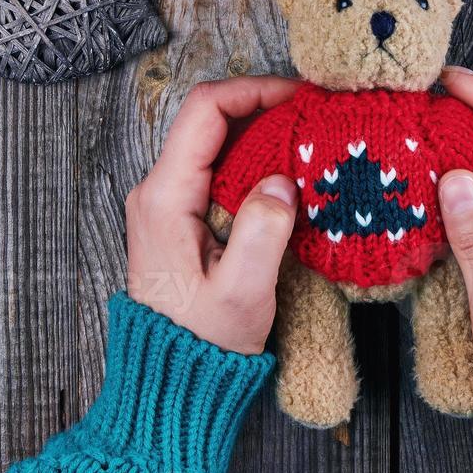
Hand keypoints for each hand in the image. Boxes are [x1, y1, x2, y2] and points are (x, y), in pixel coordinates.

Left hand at [125, 76, 299, 354]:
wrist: (171, 382)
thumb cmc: (203, 343)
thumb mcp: (241, 294)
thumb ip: (262, 233)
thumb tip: (283, 182)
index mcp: (165, 197)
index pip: (206, 111)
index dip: (254, 90)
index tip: (300, 97)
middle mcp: (158, 190)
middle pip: (211, 120)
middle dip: (264, 108)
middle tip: (314, 117)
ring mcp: (167, 202)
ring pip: (216, 144)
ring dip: (262, 135)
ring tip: (309, 142)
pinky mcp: (181, 218)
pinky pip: (218, 171)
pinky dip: (254, 162)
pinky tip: (288, 175)